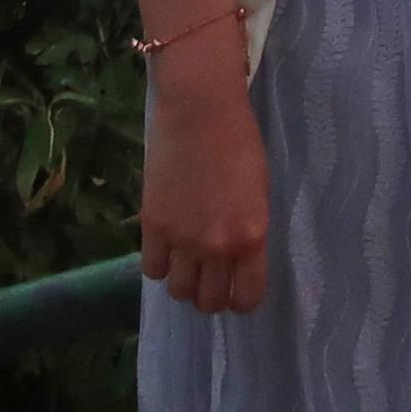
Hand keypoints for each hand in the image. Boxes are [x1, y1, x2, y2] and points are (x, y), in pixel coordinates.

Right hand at [141, 51, 274, 313]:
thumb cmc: (239, 141)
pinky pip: (151, 270)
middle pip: (208, 302)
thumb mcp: (258, 191)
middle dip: (211, 294)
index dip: (241, 299)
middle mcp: (217, 247)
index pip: (247, 298)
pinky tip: (166, 247)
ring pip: (178, 292)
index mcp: (251, 237)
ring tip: (186, 261)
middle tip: (210, 276)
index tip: (237, 288)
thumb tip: (236, 260)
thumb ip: (248, 231)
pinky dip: (159, 265)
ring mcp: (181, 239)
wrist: (201, 109)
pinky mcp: (152, 226)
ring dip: (183, 282)